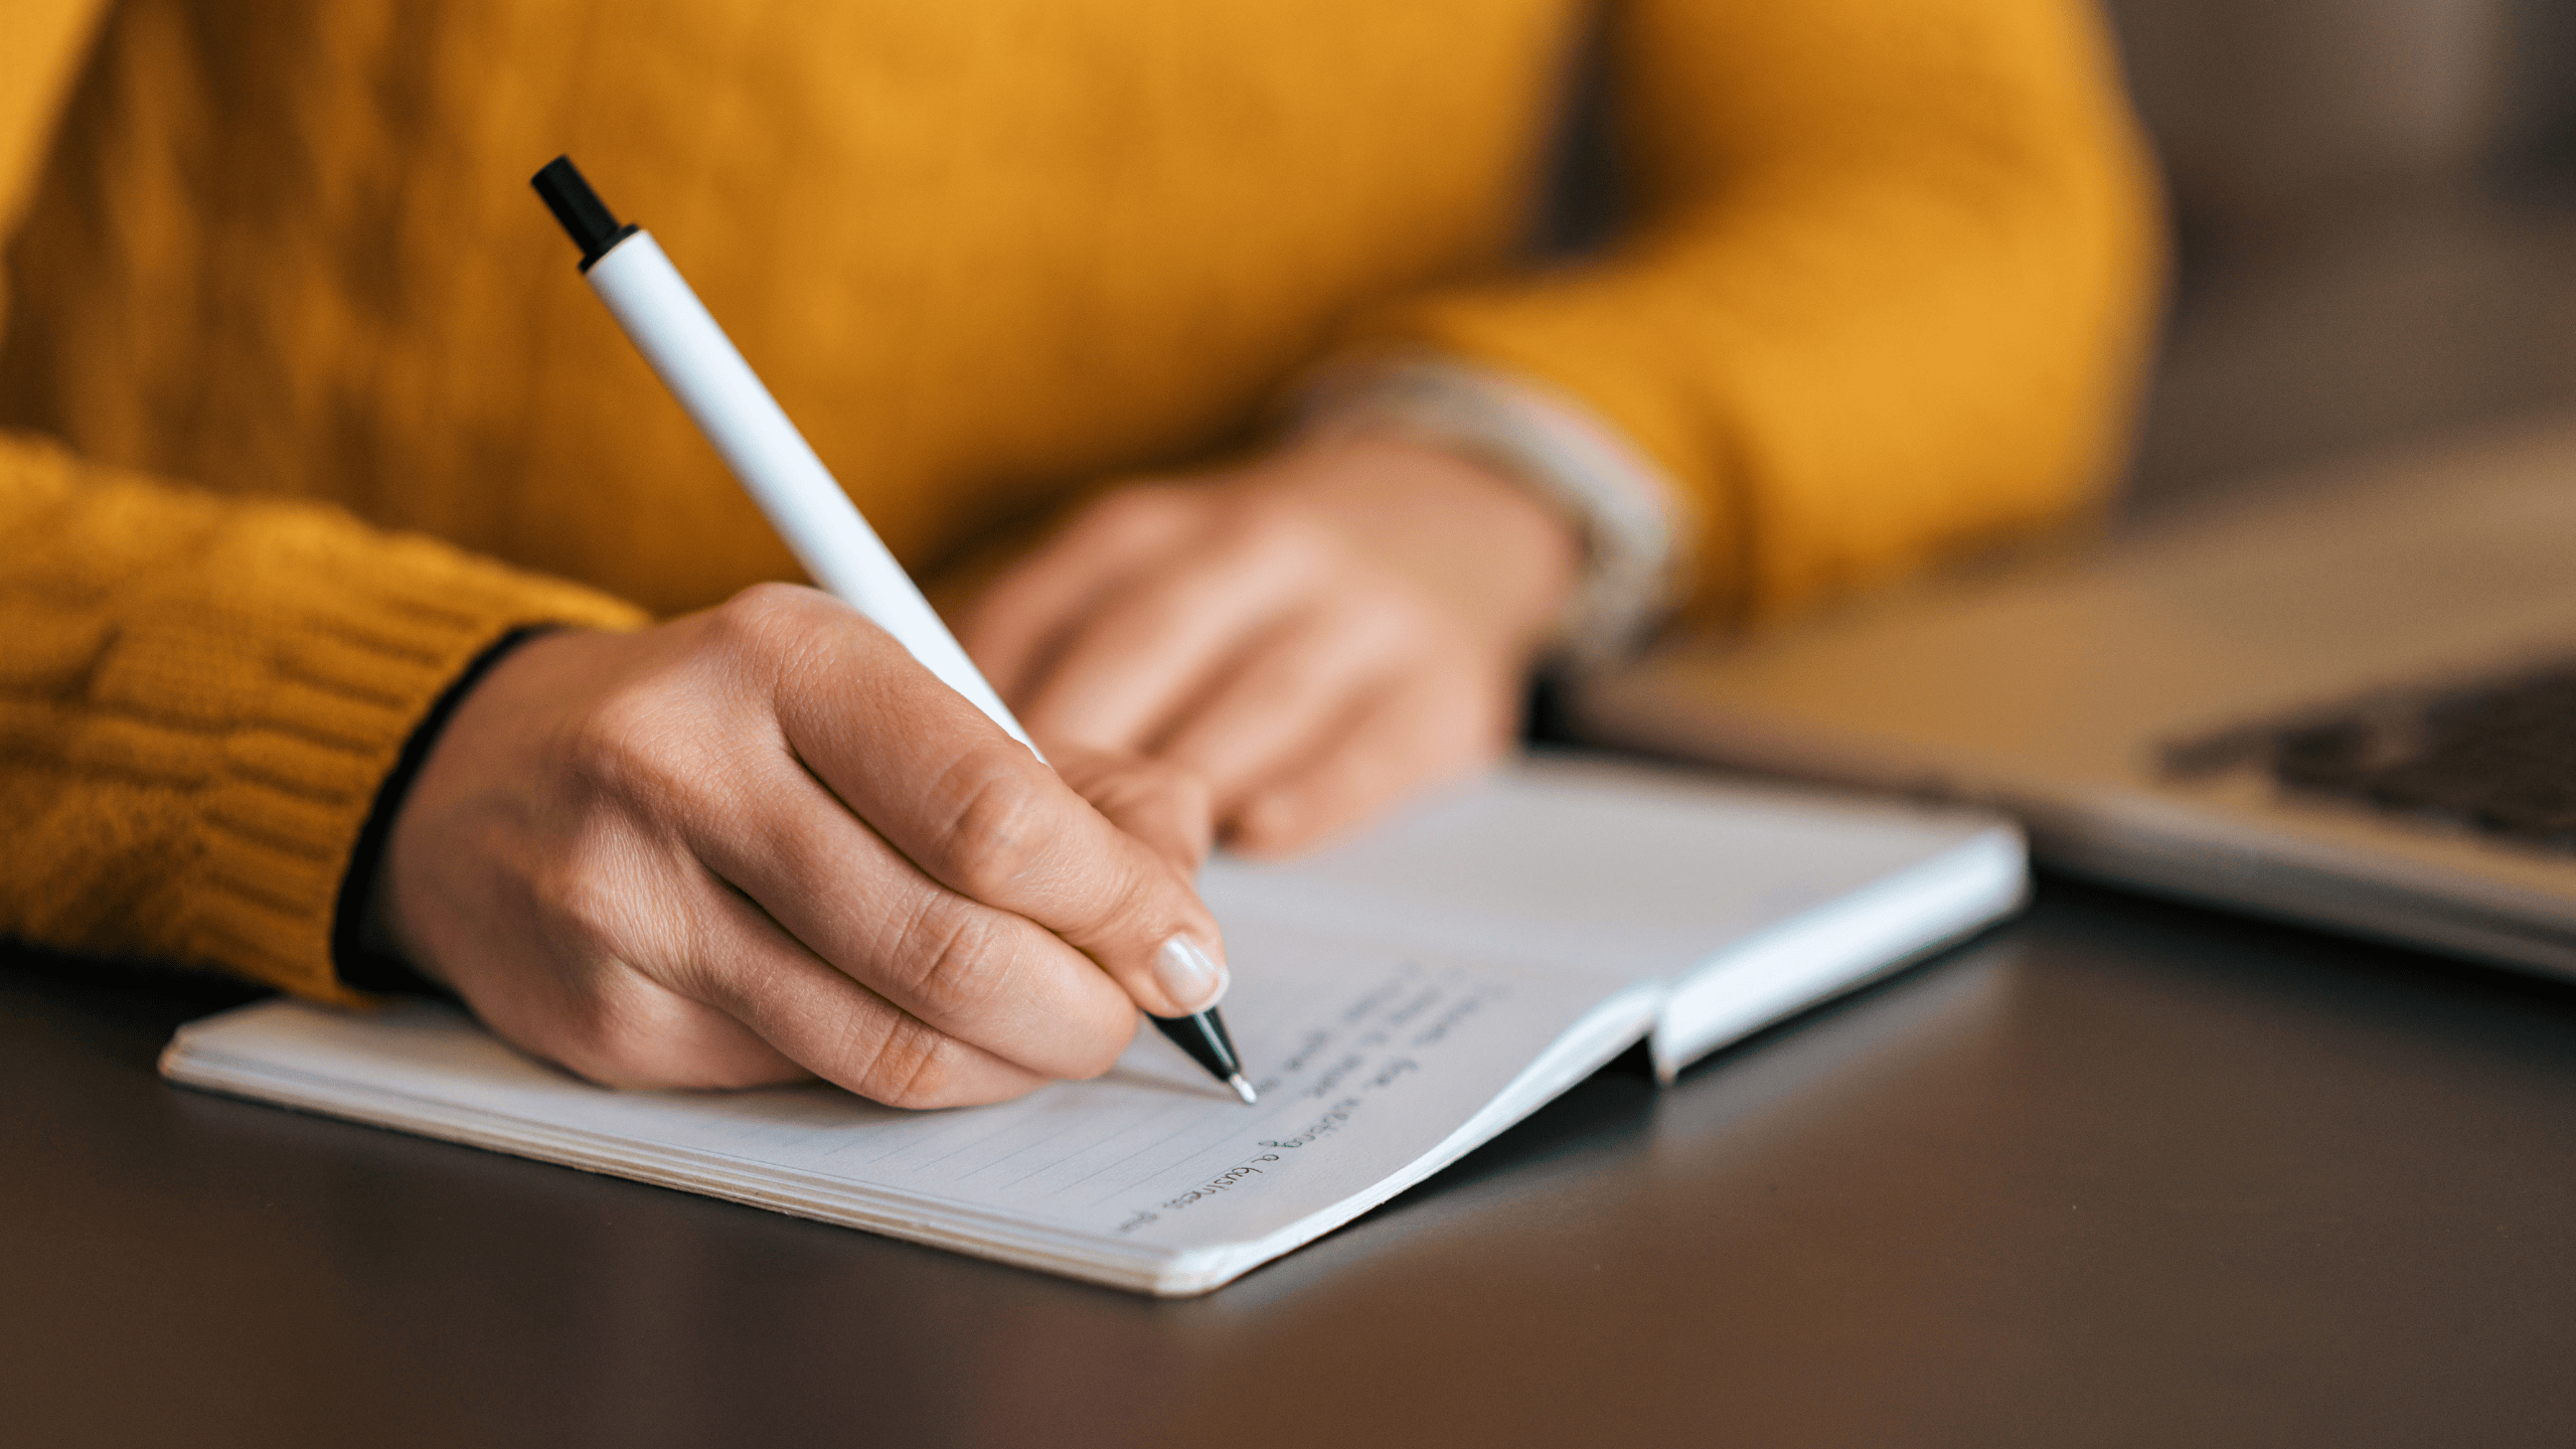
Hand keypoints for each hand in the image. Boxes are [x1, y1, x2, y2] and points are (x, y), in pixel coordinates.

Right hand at [365, 584, 1226, 1107]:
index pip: (995, 813)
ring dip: (1012, 1062)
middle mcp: (689, 769)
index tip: (1185, 944)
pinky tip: (930, 1034)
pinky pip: (810, 1082)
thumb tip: (1178, 871)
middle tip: (1133, 1011)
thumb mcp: (883, 690)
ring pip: (888, 1044)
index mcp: (787, 656)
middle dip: (1085, 1007)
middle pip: (953, 947)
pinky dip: (909, 1074)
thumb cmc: (730, 725)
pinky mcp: (605, 1020)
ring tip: (1053, 1031)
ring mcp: (631, 904)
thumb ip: (1052, 770)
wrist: (482, 775)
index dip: (1120, 903)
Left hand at [959, 436, 1581, 854]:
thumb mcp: (1142, 578)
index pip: (1044, 611)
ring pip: (1254, 702)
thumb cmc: (1249, 589)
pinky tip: (1259, 838)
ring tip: (1121, 889)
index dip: (982, 713)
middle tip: (1015, 868)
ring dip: (1182, 800)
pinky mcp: (1443, 686)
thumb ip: (1045, 659)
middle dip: (1073, 765)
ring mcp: (1360, 613)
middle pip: (1142, 653)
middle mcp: (1255, 550)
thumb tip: (918, 773)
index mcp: (1153, 529)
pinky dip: (1310, 797)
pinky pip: (1370, 747)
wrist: (1450, 520)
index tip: (933, 800)